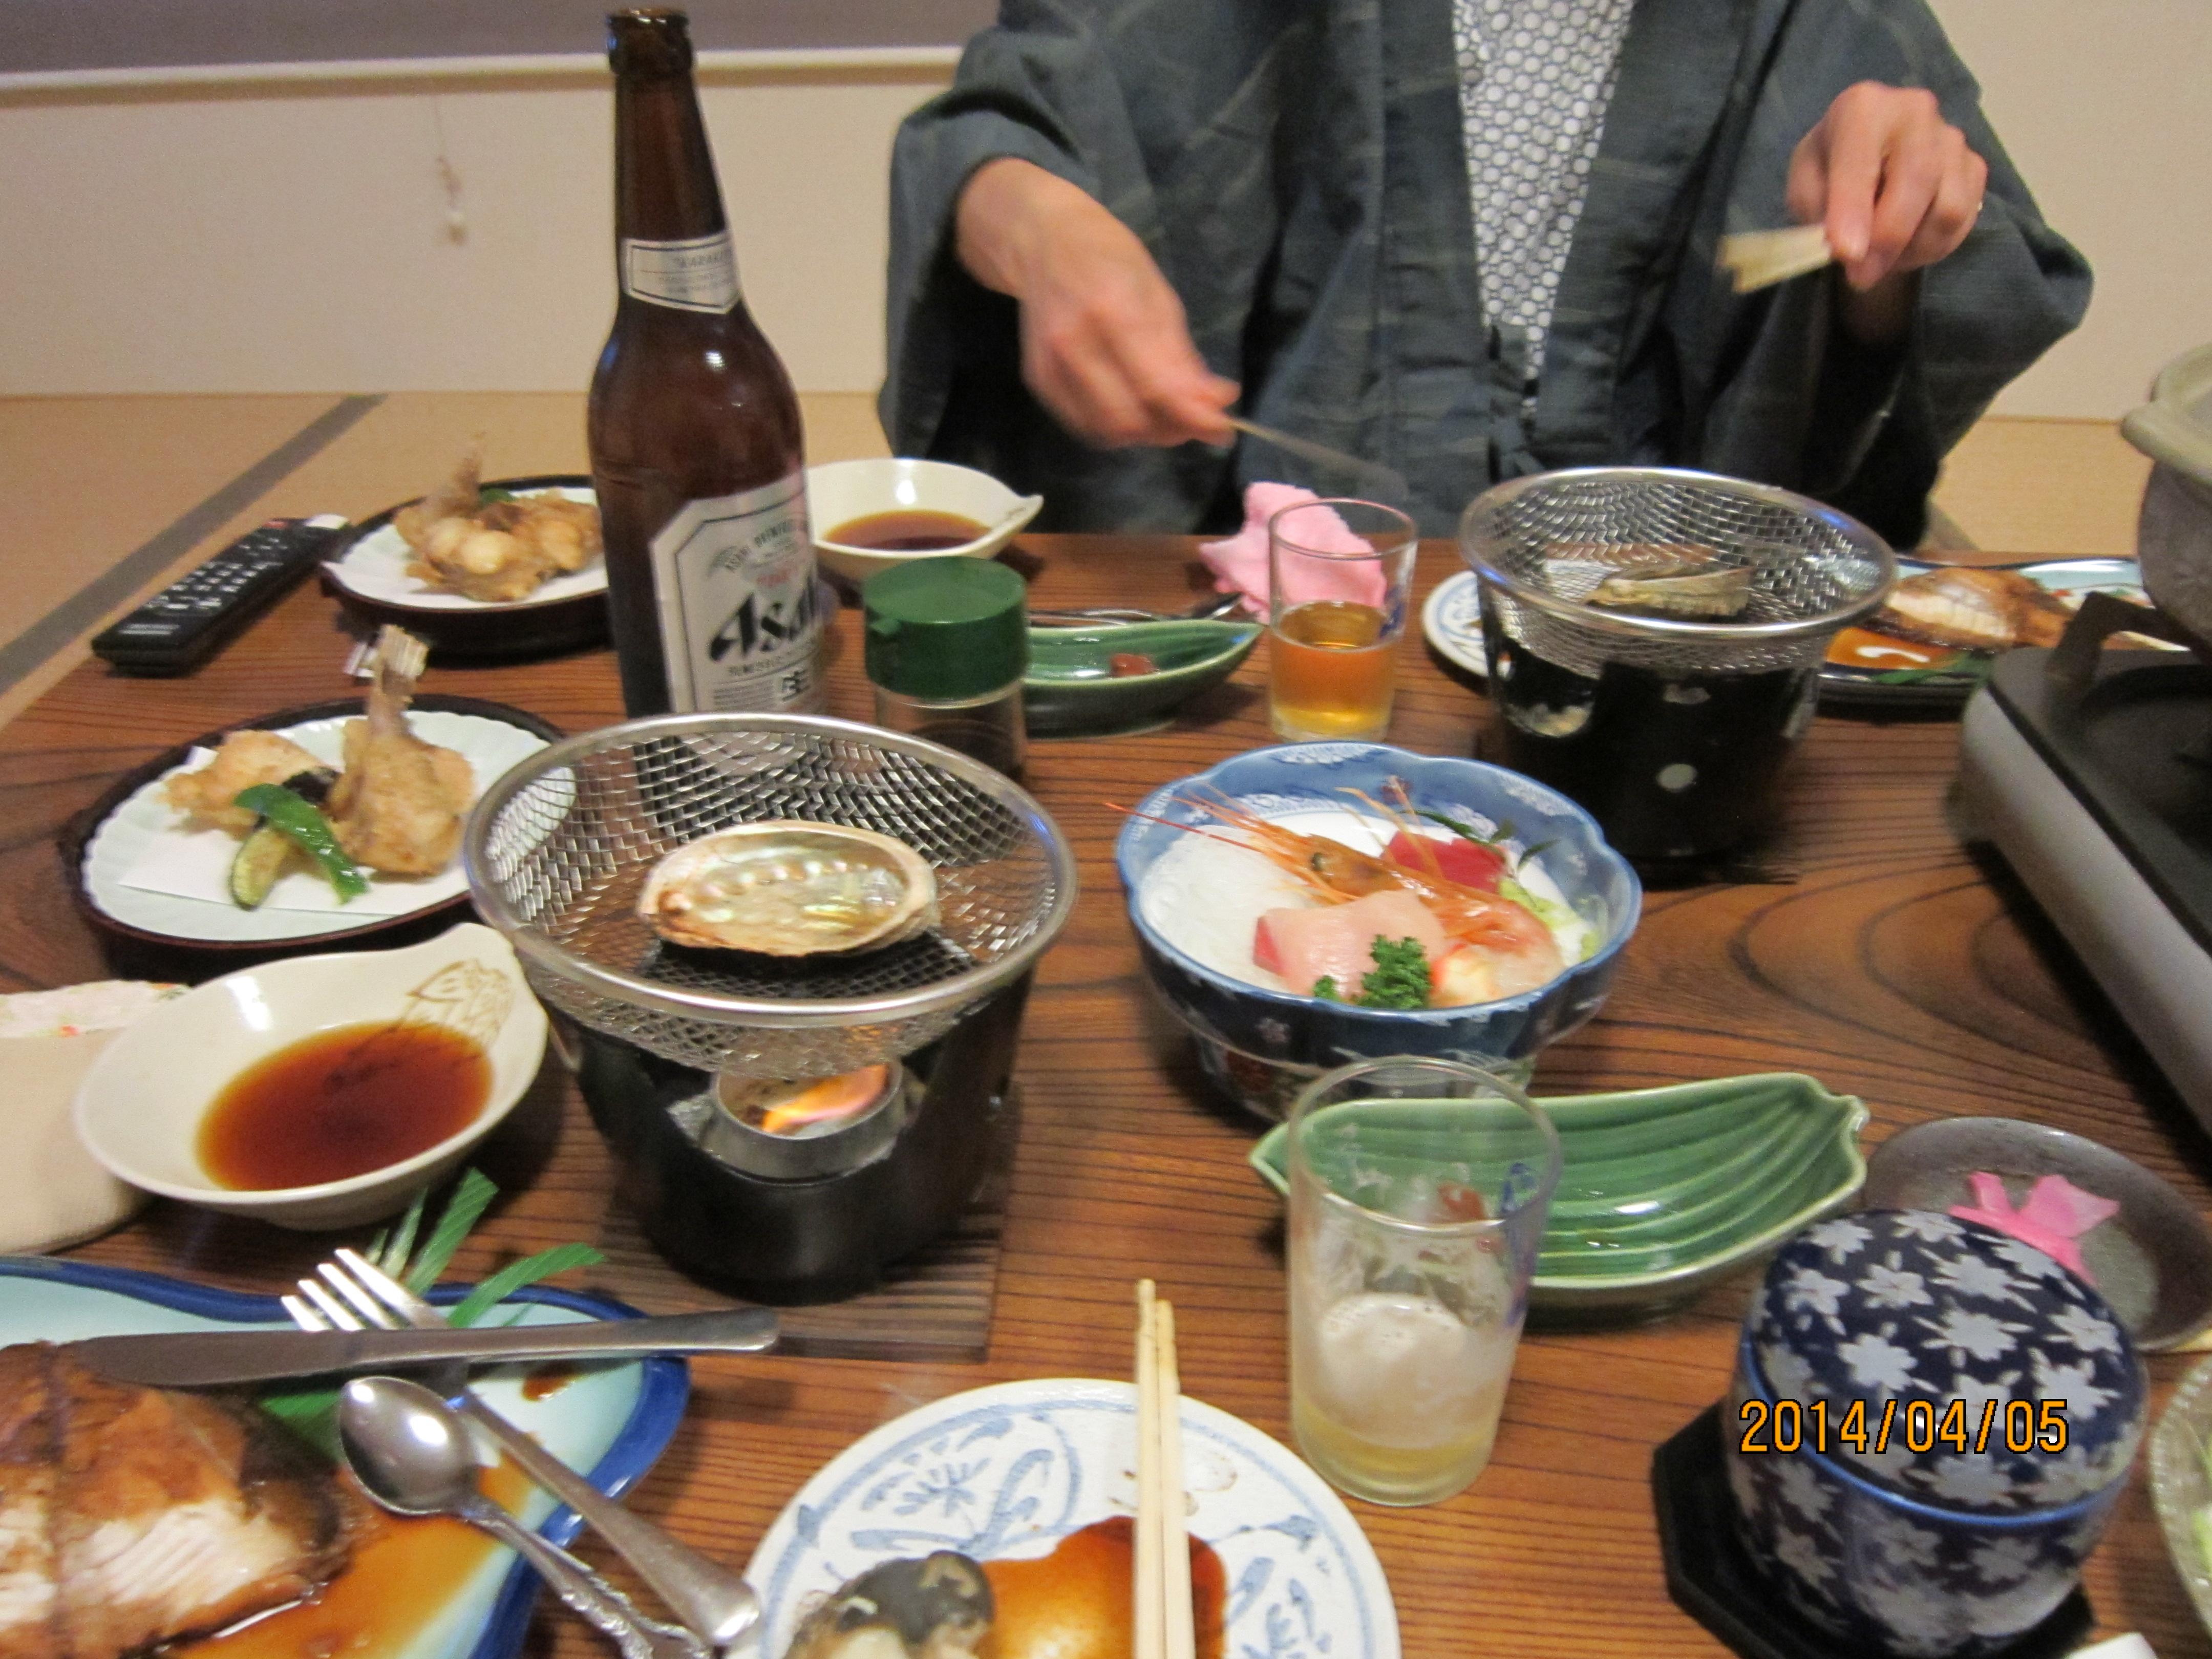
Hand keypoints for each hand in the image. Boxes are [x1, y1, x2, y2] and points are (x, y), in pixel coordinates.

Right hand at [955, 158, 1237, 446]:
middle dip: (1170, 429)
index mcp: (1113, 311)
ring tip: (1165, 415)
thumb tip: (1219, 403)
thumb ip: (1183, 355)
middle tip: (1193, 420)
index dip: (1194, 417)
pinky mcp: (1038, 380)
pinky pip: (1083, 425)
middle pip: (1130, 419)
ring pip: (1106, 431)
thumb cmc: (1110, 258)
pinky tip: (1132, 409)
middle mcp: (1075, 343)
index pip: (1156, 386)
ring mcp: (1050, 365)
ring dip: (1144, 434)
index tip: (1224, 429)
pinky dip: (1114, 429)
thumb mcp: (1158, 294)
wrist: (1043, 241)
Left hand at [1786, 82, 1987, 341]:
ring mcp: (1952, 138)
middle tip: (1860, 276)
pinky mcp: (1975, 166)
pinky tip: (1907, 248)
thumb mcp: (1805, 185)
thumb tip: (1848, 246)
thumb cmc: (1829, 170)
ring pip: (1947, 208)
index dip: (1853, 209)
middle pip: (1917, 181)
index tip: (1846, 253)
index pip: (1861, 158)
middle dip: (1887, 240)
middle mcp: (1915, 111)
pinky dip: (1933, 247)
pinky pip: (1963, 220)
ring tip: (1881, 258)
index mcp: (1863, 107)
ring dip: (1912, 249)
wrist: (1868, 159)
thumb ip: (1818, 209)